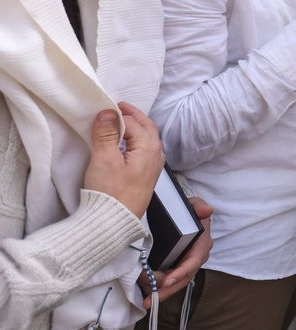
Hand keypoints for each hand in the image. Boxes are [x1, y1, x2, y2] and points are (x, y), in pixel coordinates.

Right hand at [84, 102, 163, 217]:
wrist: (113, 222)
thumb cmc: (110, 192)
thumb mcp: (104, 159)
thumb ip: (107, 134)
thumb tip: (108, 112)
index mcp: (149, 148)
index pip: (135, 123)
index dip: (120, 113)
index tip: (105, 106)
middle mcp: (156, 156)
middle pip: (147, 128)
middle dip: (134, 116)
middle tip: (118, 107)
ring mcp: (153, 167)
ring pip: (147, 140)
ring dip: (136, 128)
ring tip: (120, 122)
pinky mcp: (146, 177)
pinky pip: (144, 151)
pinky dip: (135, 141)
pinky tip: (126, 145)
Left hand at [142, 197, 211, 307]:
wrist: (184, 216)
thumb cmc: (189, 211)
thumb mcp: (194, 205)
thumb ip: (199, 207)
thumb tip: (207, 210)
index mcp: (201, 246)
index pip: (193, 262)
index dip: (180, 273)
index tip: (166, 281)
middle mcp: (195, 259)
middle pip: (182, 279)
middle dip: (167, 291)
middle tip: (150, 300)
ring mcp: (185, 265)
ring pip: (174, 284)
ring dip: (159, 293)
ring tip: (143, 299)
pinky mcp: (175, 268)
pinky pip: (168, 281)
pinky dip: (156, 288)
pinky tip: (143, 294)